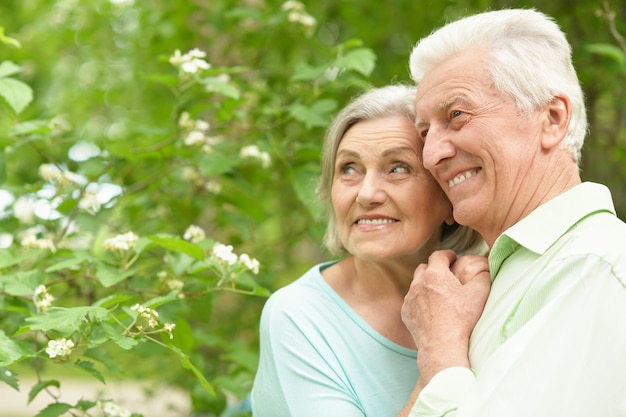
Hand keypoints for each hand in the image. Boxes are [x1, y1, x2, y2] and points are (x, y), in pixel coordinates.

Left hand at [401, 250, 490, 381]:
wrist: (442, 346)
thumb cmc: (462, 320)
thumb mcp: (479, 294)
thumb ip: (483, 276)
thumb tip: (484, 267)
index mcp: (435, 274)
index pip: (439, 255)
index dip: (448, 255)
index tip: (453, 258)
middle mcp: (418, 283)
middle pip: (424, 268)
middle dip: (435, 268)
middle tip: (446, 275)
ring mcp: (410, 298)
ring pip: (416, 284)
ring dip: (426, 284)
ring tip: (438, 293)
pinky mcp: (406, 313)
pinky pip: (412, 301)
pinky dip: (420, 300)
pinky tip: (431, 309)